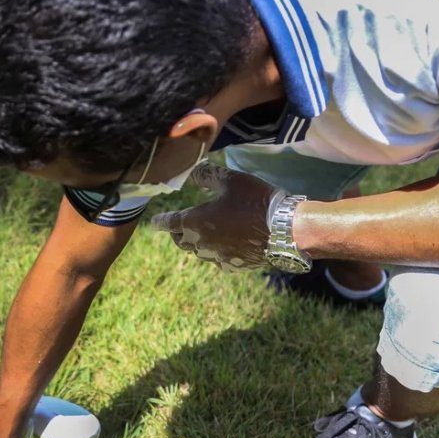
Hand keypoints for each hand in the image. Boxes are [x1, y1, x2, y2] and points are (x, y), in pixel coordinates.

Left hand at [151, 162, 286, 270]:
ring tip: (201, 235)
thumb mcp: (231, 180)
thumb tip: (192, 171)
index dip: (160, 222)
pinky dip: (215, 253)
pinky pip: (217, 260)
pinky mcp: (232, 266)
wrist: (284, 231)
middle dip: (176, 233)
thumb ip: (207, 175)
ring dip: (195, 243)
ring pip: (198, 252)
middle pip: (180, 241)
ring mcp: (217, 257)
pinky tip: (223, 247)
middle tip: (177, 227)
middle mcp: (201, 243)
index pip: (169, 223)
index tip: (154, 223)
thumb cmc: (255, 201)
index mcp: (194, 222)